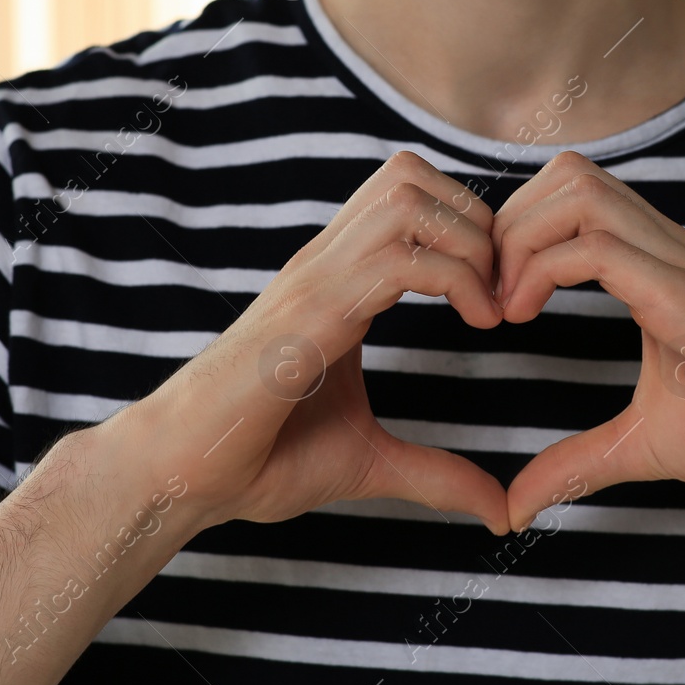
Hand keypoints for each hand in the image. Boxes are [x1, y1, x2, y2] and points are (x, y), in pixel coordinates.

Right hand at [139, 151, 509, 533]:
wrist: (181, 475)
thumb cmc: (259, 459)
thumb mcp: (369, 462)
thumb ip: (435, 474)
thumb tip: (500, 510)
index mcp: (337, 280)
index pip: (408, 192)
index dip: (469, 225)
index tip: (499, 295)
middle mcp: (324, 264)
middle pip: (411, 173)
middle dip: (478, 222)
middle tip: (502, 293)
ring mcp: (314, 282)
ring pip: (407, 198)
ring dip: (469, 243)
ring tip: (489, 308)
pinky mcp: (308, 315)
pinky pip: (395, 259)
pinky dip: (455, 278)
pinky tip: (475, 323)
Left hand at [492, 152, 684, 530]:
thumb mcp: (640, 445)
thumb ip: (577, 463)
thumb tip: (514, 506)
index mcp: (653, 265)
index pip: (569, 195)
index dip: (515, 232)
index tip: (491, 301)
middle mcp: (664, 248)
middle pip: (566, 172)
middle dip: (507, 222)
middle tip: (488, 296)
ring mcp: (677, 264)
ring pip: (578, 189)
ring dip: (520, 237)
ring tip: (504, 306)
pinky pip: (599, 248)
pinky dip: (542, 270)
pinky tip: (523, 317)